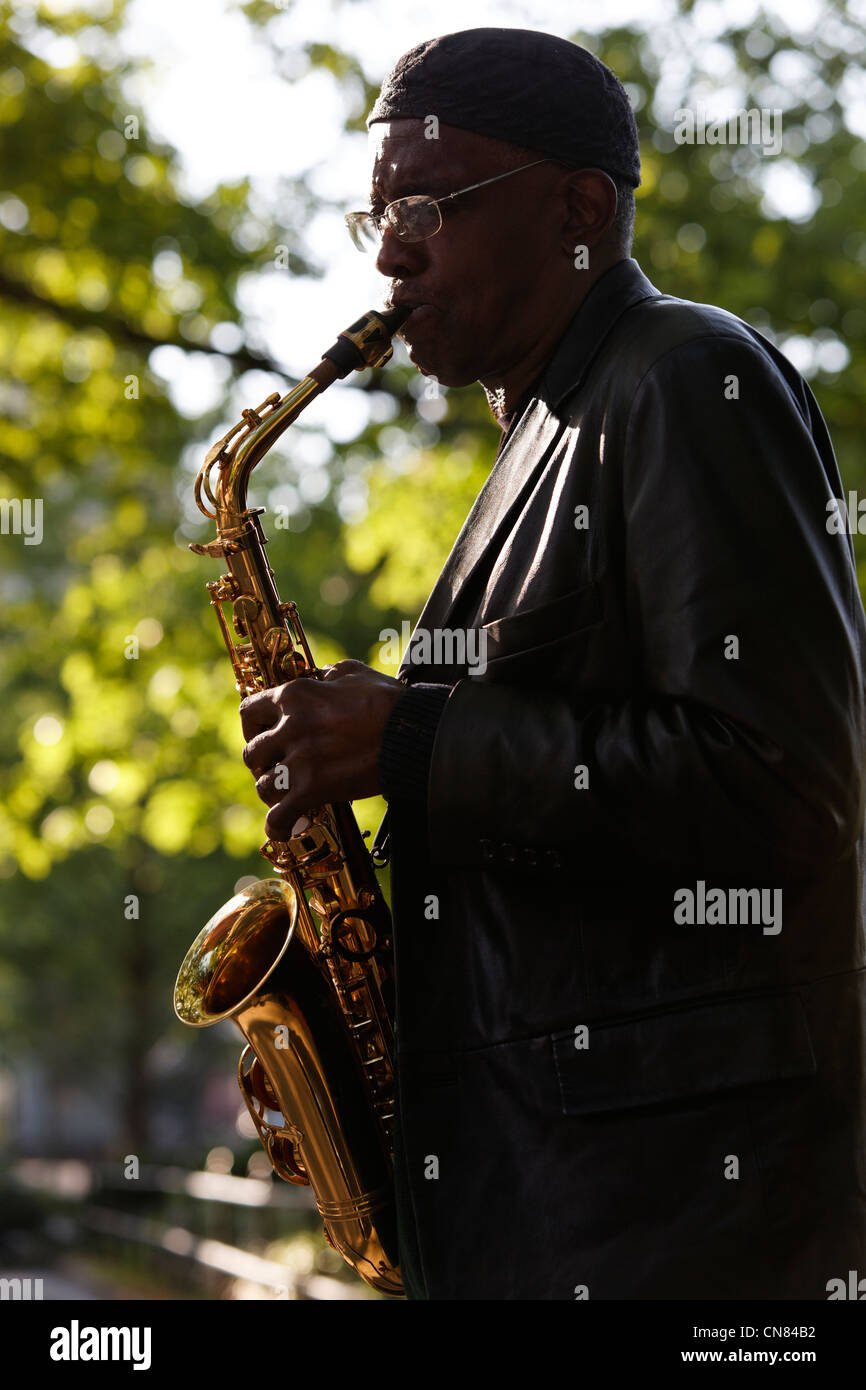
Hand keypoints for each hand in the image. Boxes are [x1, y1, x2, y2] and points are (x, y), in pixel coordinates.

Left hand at [239, 659, 405, 840]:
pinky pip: (280, 816)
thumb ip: (327, 675)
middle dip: (262, 763)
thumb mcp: (354, 673)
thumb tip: (319, 679)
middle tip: (275, 768)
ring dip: (273, 792)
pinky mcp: (313, 789)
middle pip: (252, 753)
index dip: (252, 727)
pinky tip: (282, 830)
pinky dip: (278, 826)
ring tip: (285, 795)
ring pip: (263, 786)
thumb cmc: (388, 702)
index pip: (248, 711)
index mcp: (295, 696)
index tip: (262, 735)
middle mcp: (290, 727)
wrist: (412, 734)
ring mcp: (300, 761)